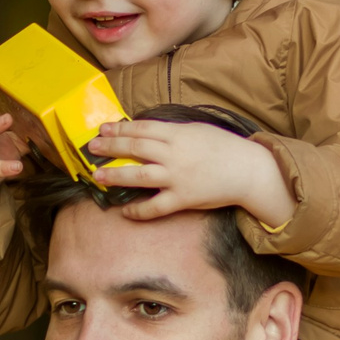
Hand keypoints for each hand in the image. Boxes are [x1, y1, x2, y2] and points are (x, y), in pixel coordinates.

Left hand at [86, 117, 293, 225]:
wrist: (247, 171)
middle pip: (135, 149)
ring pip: (140, 176)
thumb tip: (144, 132)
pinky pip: (156, 207)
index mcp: (178, 134)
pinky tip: (125, 210)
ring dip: (116, 176)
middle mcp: (175, 155)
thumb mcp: (196, 130)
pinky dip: (139, 210)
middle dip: (111, 147)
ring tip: (98, 176)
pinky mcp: (183, 199)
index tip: (103, 129)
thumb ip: (171, 132)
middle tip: (92, 148)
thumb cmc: (223, 148)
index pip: (141, 129)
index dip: (119, 128)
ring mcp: (178, 178)